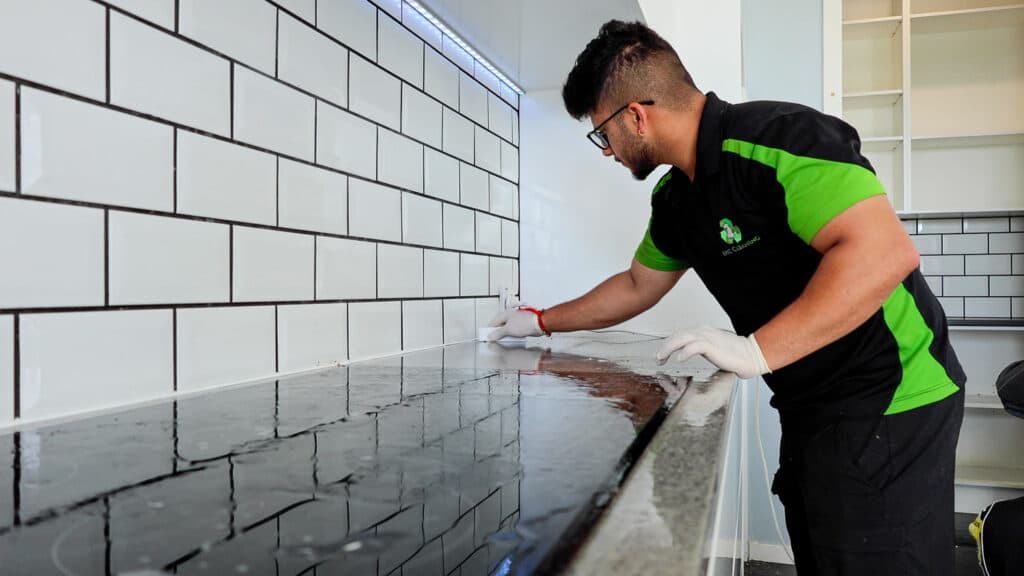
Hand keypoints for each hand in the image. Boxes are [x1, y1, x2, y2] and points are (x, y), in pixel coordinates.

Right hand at [486, 307, 544, 340]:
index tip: (487, 336)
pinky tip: (513, 337)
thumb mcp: (508, 330)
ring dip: (505, 334)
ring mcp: (516, 319)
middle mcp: (510, 315)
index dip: (489, 330)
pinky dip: (512, 334)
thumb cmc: (526, 323)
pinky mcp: (522, 324)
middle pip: (500, 325)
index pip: (493, 323)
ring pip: (507, 327)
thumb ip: (498, 333)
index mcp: (504, 314)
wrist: (539, 324)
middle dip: (497, 332)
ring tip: (504, 339)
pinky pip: (513, 329)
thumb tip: (491, 335)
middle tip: (495, 339)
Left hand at [655, 326, 770, 378]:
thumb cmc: (734, 354)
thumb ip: (700, 348)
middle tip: (658, 358)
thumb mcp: (712, 349)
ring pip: (682, 338)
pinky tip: (680, 359)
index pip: (680, 334)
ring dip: (669, 348)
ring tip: (662, 358)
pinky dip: (685, 352)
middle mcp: (703, 331)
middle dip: (665, 346)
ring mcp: (707, 337)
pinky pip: (694, 346)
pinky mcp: (712, 345)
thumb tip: (688, 353)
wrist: (750, 356)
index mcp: (703, 331)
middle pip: (678, 335)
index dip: (668, 344)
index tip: (662, 354)